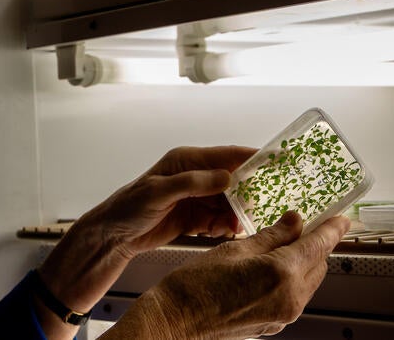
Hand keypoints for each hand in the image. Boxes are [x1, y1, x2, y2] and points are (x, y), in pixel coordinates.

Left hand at [32, 146, 255, 337]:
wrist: (113, 236)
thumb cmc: (128, 208)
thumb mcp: (158, 193)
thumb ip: (193, 184)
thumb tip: (226, 177)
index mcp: (187, 161)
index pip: (229, 155)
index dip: (256, 158)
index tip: (281, 161)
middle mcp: (195, 177)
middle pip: (235, 182)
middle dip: (251, 194)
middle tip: (266, 205)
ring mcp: (196, 198)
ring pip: (230, 204)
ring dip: (237, 215)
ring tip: (239, 226)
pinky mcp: (194, 218)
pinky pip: (219, 220)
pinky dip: (224, 227)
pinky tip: (223, 233)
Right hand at [103, 211, 350, 339]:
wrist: (175, 320)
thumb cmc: (194, 286)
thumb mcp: (233, 248)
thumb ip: (271, 236)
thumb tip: (294, 222)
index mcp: (281, 274)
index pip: (319, 245)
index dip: (332, 229)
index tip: (340, 219)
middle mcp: (289, 299)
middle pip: (318, 264)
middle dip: (313, 245)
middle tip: (298, 227)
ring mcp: (282, 315)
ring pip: (307, 282)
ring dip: (301, 263)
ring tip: (277, 248)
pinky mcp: (273, 325)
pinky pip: (292, 297)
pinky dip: (288, 280)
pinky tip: (266, 269)